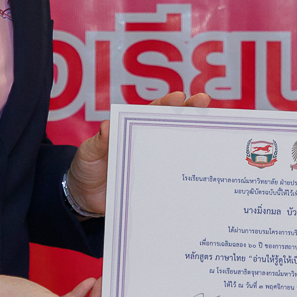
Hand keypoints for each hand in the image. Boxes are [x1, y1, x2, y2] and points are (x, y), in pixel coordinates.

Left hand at [68, 91, 210, 214]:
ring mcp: (154, 163)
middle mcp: (147, 143)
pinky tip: (204, 171)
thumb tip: (106, 127)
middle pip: (172, 125)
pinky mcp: (156, 184)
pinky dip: (189, 173)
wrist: (84, 200)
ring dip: (195, 141)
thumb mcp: (88, 153)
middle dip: (190, 111)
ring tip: (212, 133)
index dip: (167, 104)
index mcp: (132, 130)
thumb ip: (98, 142)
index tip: (180, 97)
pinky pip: (174, 177)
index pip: (152, 112)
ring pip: (178, 149)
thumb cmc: (85, 169)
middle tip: (204, 102)